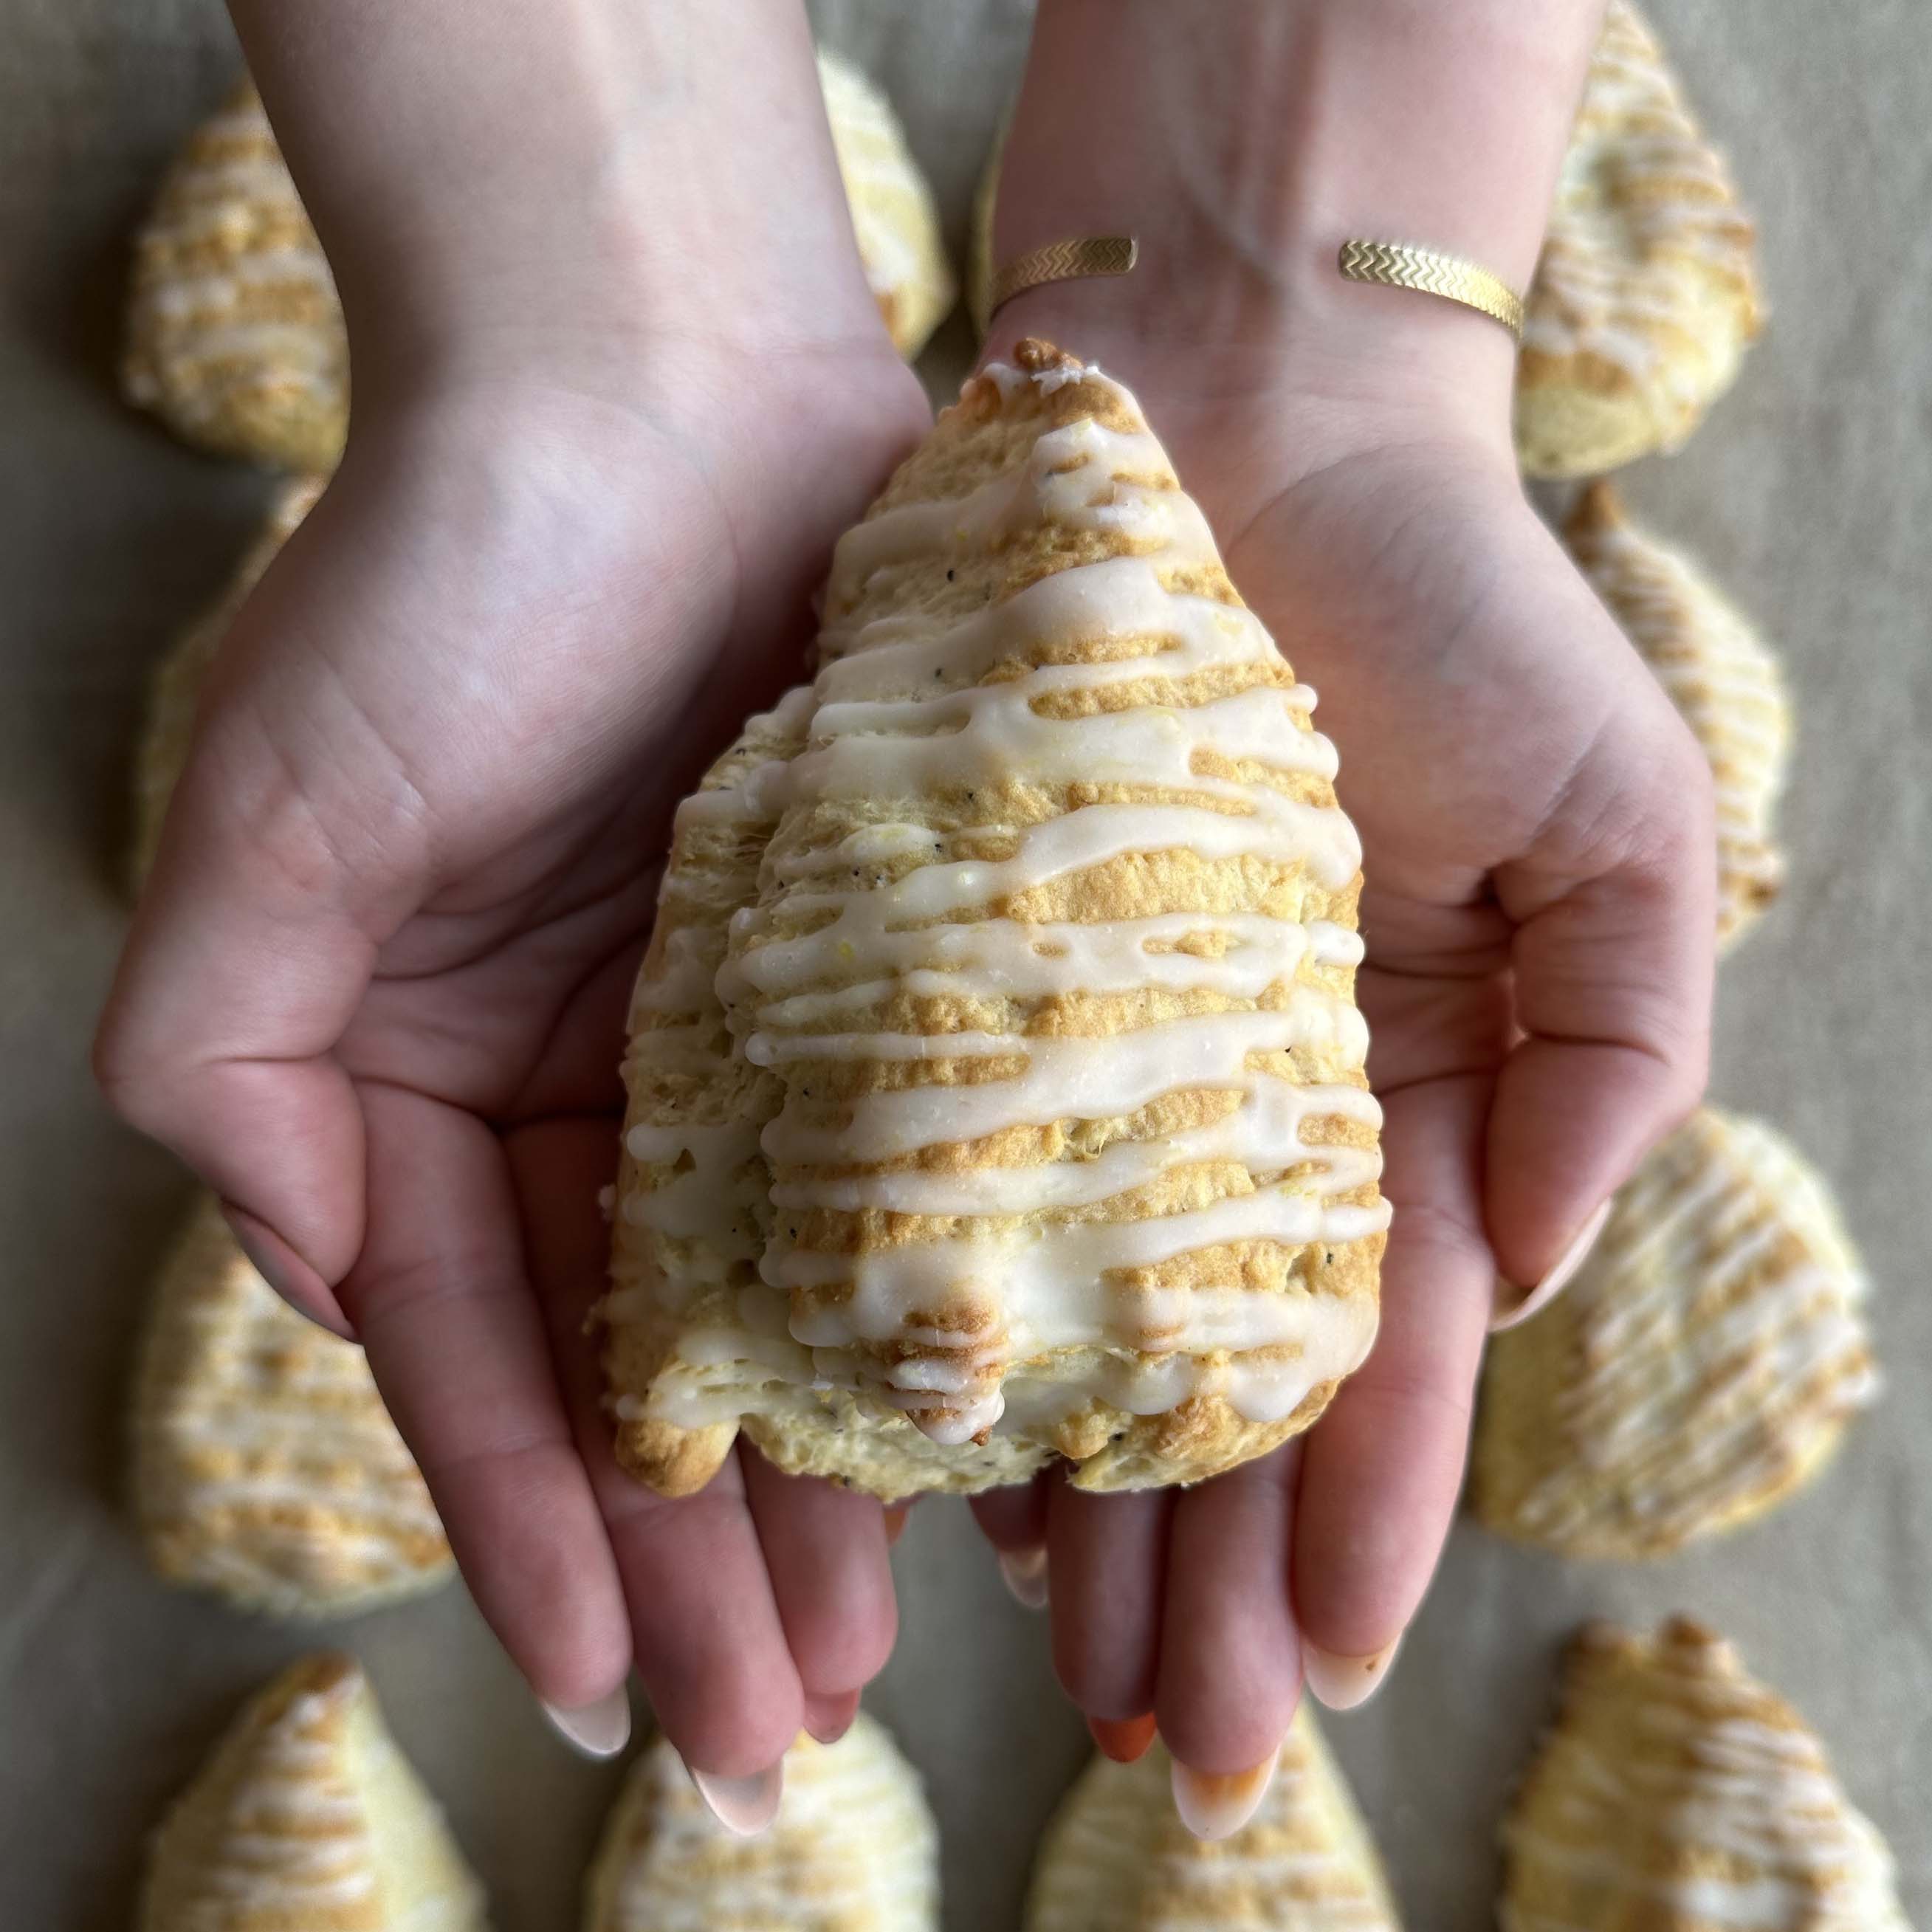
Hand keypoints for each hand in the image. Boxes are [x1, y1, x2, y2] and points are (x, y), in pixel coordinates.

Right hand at [96, 2, 931, 1793]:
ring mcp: (758, 1037)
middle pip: (652, 1366)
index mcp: (447, 1078)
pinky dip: (947, 1308)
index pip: (484, 1349)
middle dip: (698, 1556)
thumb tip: (314, 1281)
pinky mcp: (897, 973)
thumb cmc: (453, 576)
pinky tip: (1006, 1442)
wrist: (666, 380)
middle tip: (772, 1732)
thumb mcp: (268, 825)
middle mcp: (604, 1081)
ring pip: (795, 1307)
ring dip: (827, 1481)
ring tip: (880, 1657)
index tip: (595, 1686)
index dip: (531, 1523)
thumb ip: (227, 1068)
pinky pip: (924, 1179)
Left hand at [971, 0, 1711, 1814]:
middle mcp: (1229, 1097)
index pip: (1377, 1346)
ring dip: (1067, 1492)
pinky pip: (934, 1172)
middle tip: (1167, 1747)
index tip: (1322, 1670)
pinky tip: (918, 1452)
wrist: (1237, 424)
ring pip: (1069, 1314)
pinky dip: (932, 1311)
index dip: (1360, 1515)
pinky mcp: (949, 970)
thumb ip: (1617, 1043)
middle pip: (1212, 1374)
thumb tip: (1534, 1265)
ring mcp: (1085, 1046)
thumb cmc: (1443, 601)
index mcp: (1389, 1085)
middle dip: (1203, 1563)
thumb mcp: (1611, 818)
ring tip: (1044, 1663)